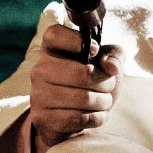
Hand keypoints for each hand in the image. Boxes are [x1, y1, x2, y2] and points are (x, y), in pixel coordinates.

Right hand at [29, 24, 125, 152]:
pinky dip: (96, 118)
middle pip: (82, 74)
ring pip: (83, 98)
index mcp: (52, 49)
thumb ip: (114, 55)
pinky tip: (97, 115)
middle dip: (106, 83)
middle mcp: (40, 69)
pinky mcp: (42, 117)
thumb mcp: (108, 63)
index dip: (77, 41)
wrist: (79, 117)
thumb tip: (111, 66)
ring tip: (103, 102)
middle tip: (108, 87)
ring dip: (102, 102)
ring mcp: (38, 94)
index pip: (55, 34)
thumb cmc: (93, 83)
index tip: (95, 51)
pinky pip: (77, 118)